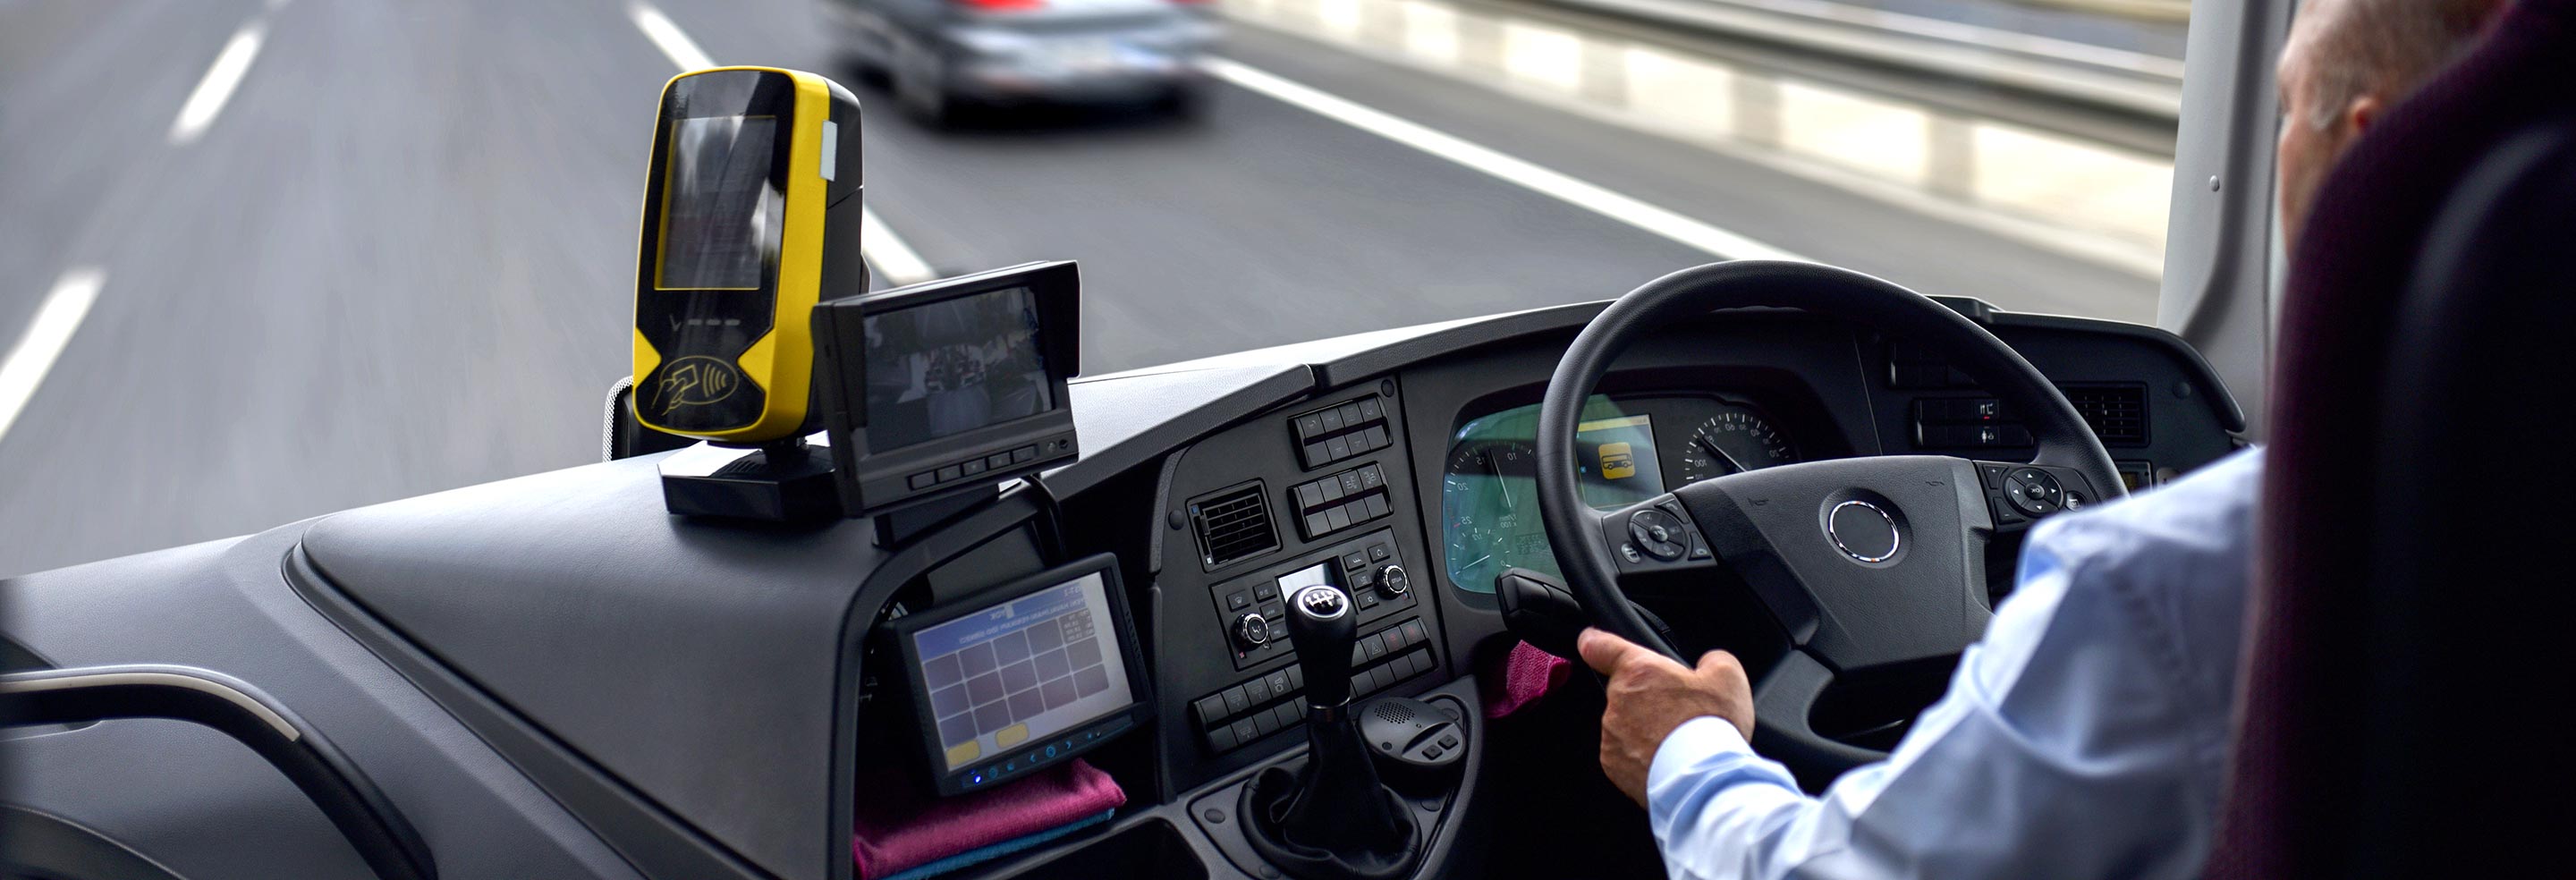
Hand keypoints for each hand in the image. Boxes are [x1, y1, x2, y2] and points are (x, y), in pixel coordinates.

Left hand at [1577, 627, 1753, 806]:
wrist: (1705, 780)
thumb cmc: (1713, 726)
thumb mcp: (1728, 676)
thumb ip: (1712, 660)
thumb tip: (1708, 665)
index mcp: (1638, 672)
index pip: (1599, 646)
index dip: (1595, 641)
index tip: (1591, 642)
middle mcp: (1617, 702)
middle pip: (1626, 692)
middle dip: (1648, 699)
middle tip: (1680, 713)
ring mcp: (1612, 736)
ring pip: (1626, 725)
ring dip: (1646, 730)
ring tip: (1679, 742)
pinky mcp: (1614, 766)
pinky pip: (1626, 754)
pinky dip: (1643, 756)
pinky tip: (1669, 761)